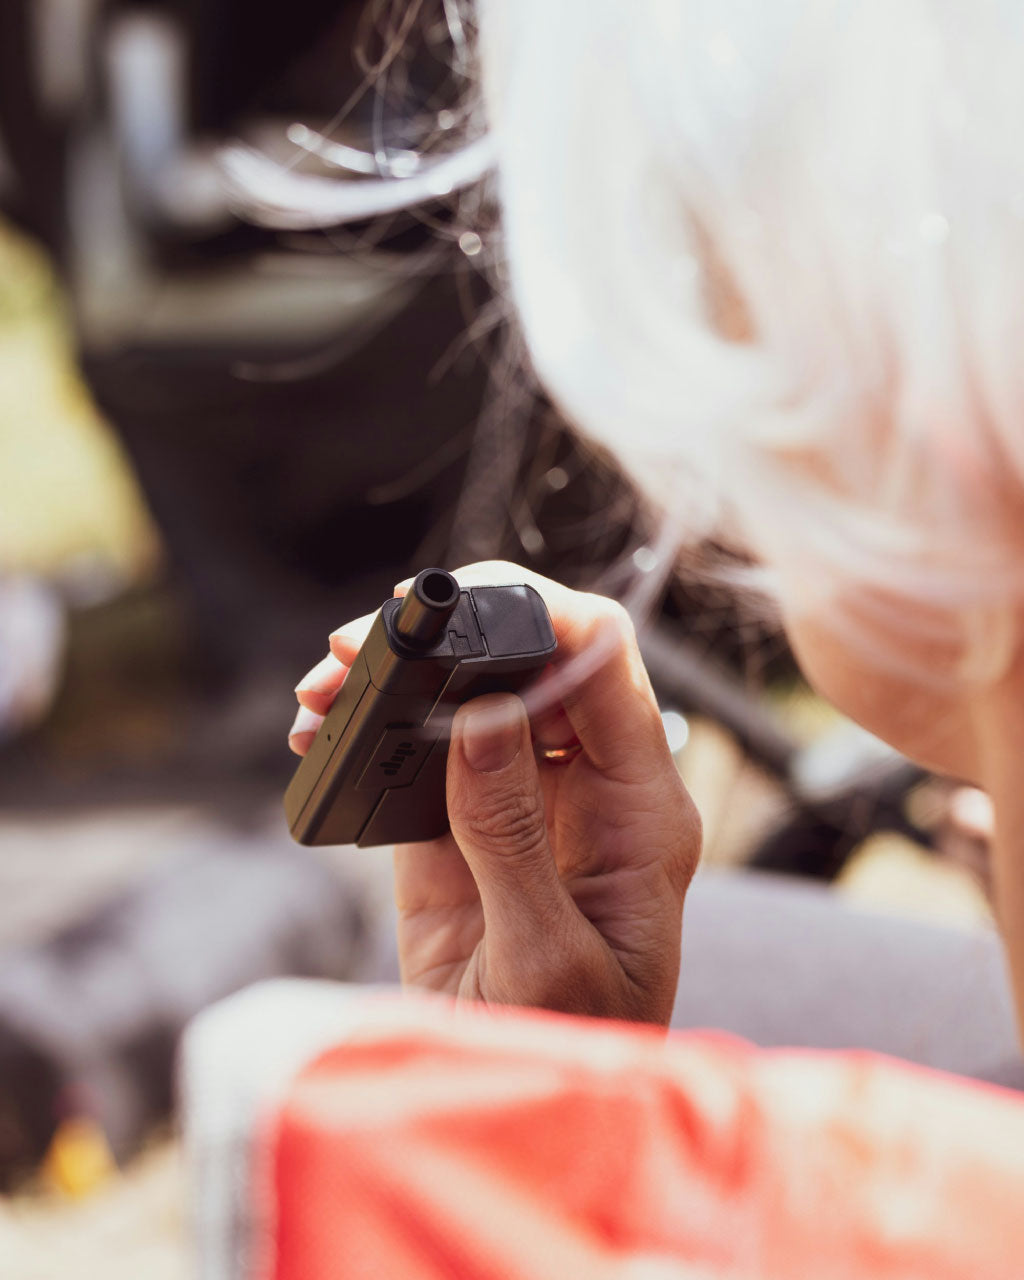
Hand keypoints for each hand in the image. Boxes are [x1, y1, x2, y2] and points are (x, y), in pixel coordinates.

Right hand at [290, 562, 700, 1025]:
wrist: (517, 1116)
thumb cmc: (568, 1051)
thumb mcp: (546, 954)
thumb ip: (512, 833)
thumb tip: (484, 715)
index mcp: (639, 808)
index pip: (605, 666)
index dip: (543, 617)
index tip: (464, 608)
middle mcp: (586, 788)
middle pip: (533, 661)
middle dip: (452, 635)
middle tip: (366, 638)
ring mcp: (519, 801)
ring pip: (467, 698)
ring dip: (397, 678)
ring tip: (324, 684)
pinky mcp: (456, 828)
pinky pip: (416, 754)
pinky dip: (368, 731)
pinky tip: (322, 731)